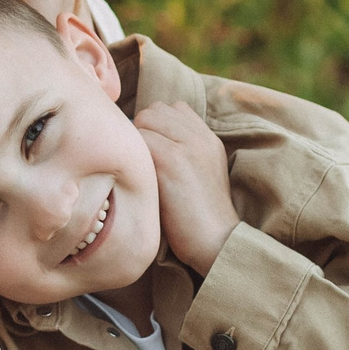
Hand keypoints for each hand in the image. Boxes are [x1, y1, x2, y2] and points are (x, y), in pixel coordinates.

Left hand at [137, 101, 239, 274]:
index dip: (155, 125)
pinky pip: (138, 139)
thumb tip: (146, 139)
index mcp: (209, 139)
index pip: (174, 108)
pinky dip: (131, 156)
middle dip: (141, 130)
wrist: (217, 241)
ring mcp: (187, 145)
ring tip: (139, 169)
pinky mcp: (171, 159)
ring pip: (145, 120)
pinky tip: (137, 178)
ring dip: (135, 141)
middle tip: (139, 161)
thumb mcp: (201, 176)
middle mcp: (200, 136)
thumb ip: (184, 152)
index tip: (150, 151)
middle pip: (155, 110)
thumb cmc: (199, 218)